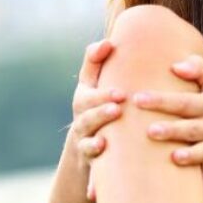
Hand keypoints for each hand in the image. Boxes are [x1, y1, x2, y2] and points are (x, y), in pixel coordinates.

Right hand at [71, 39, 125, 197]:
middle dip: (101, 99)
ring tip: (113, 115)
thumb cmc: (103, 114)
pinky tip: (101, 146)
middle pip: (86, 104)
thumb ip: (102, 64)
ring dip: (98, 121)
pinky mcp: (90, 160)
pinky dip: (93, 151)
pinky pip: (89, 157)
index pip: (88, 73)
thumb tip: (109, 42)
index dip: (95, 58)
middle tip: (119, 97)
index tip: (109, 47)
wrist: (92, 158)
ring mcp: (84, 137)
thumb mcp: (100, 89)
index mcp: (87, 95)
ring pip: (86, 130)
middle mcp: (82, 115)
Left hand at [133, 55, 202, 202]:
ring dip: (188, 157)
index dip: (161, 100)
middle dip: (171, 130)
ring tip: (172, 158)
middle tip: (149, 131)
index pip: (182, 101)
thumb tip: (176, 65)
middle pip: (190, 128)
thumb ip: (198, 68)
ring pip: (200, 153)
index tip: (138, 98)